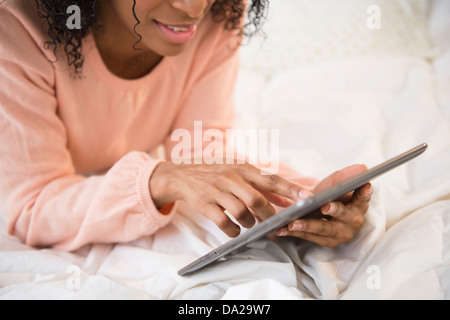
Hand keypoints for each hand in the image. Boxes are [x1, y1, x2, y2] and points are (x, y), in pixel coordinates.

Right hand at [150, 161, 304, 237]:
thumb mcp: (238, 172)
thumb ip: (261, 186)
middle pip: (256, 199)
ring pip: (241, 213)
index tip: (308, 197)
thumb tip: (287, 199)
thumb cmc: (215, 173)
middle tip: (272, 222)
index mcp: (242, 168)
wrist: (181, 175)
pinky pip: (223, 222)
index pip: (271, 179)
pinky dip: (233, 230)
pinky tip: (234, 230)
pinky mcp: (204, 204)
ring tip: (249, 224)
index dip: (291, 189)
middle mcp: (230, 177)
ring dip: (249, 223)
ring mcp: (216, 190)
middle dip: (267, 214)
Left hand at [276, 165, 372, 247]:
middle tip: (324, 206)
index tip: (365, 185)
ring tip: (293, 223)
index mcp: (358, 205)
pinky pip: (310, 238)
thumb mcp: (334, 185)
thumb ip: (344, 177)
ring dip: (308, 226)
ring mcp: (341, 234)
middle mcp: (353, 221)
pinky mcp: (327, 242)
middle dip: (334, 210)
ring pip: (324, 229)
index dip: (365, 192)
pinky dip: (296, 233)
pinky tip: (283, 229)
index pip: (363, 197)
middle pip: (344, 216)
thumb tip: (362, 167)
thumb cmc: (329, 196)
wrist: (317, 211)